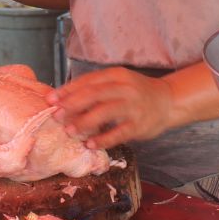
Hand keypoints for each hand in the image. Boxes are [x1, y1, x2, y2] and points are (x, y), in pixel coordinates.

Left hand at [46, 67, 174, 148]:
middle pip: (93, 94)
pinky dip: (103, 139)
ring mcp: (133, 107)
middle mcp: (125, 88)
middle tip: (56, 115)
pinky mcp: (140, 125)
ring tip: (69, 130)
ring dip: (84, 122)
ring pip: (105, 112)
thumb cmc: (135, 92)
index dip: (68, 90)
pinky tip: (90, 144)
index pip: (88, 81)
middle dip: (72, 105)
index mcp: (116, 75)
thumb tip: (63, 98)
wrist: (168, 101)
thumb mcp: (117, 82)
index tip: (50, 99)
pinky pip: (119, 133)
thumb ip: (95, 88)